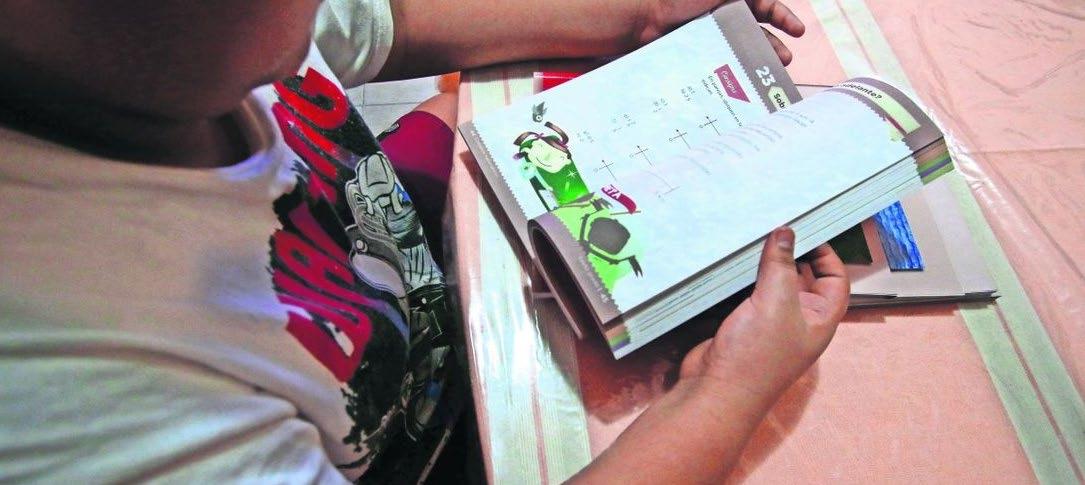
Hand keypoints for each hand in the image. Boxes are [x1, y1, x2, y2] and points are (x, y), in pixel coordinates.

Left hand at [638, 0, 805, 63]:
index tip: (797, 31)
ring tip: (769, 73)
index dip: (784, 17)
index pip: (767, 7)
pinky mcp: (699, 55)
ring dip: (759, 62)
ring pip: (742, 51)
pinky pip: (722, 64)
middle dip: (774, 45)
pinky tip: (744, 84)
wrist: (643, 20)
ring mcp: (712, 37)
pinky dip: (735, 74)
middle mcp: (724, 17)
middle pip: (758, 33)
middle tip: (784, 60)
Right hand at [679, 227, 848, 402]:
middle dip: (793, 254)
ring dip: (765, 263)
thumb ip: (782, 264)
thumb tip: (786, 233)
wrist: (715, 391)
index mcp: (819, 320)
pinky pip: (749, 292)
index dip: (826, 254)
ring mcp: (769, 323)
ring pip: (773, 283)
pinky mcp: (743, 323)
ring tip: (755, 237)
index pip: (835, 280)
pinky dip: (743, 276)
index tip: (807, 230)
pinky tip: (735, 260)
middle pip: (803, 279)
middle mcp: (798, 320)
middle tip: (777, 226)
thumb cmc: (756, 357)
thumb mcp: (776, 302)